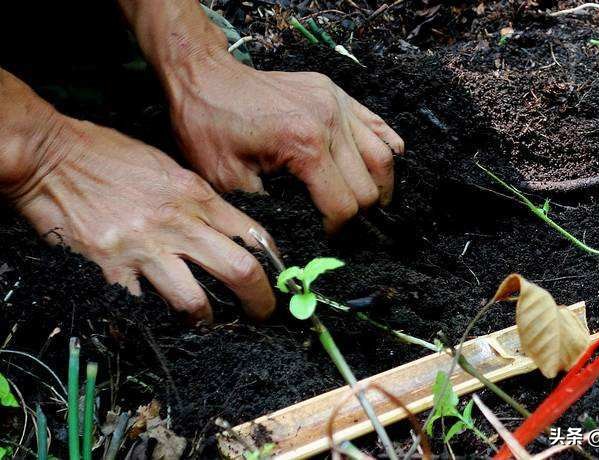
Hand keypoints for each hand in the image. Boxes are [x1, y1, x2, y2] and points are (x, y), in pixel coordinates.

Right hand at [11, 116, 275, 322]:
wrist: (52, 156)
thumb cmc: (110, 156)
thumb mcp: (168, 168)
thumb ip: (198, 199)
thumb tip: (223, 226)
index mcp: (195, 195)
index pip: (253, 234)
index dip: (273, 264)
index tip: (277, 280)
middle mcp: (178, 224)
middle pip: (239, 270)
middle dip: (259, 300)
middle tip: (262, 314)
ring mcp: (144, 249)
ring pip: (194, 300)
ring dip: (205, 318)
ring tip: (205, 322)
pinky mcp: (110, 269)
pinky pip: (140, 310)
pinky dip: (149, 322)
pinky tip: (153, 325)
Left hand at [166, 58, 404, 232]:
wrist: (205, 77)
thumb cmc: (209, 126)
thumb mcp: (227, 180)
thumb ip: (266, 213)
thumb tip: (292, 240)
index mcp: (304, 145)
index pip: (343, 205)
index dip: (337, 231)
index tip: (323, 238)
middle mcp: (329, 121)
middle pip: (367, 187)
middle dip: (358, 215)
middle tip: (342, 227)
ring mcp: (337, 103)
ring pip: (383, 158)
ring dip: (379, 189)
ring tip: (368, 207)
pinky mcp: (337, 94)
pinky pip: (379, 127)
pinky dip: (386, 152)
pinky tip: (377, 172)